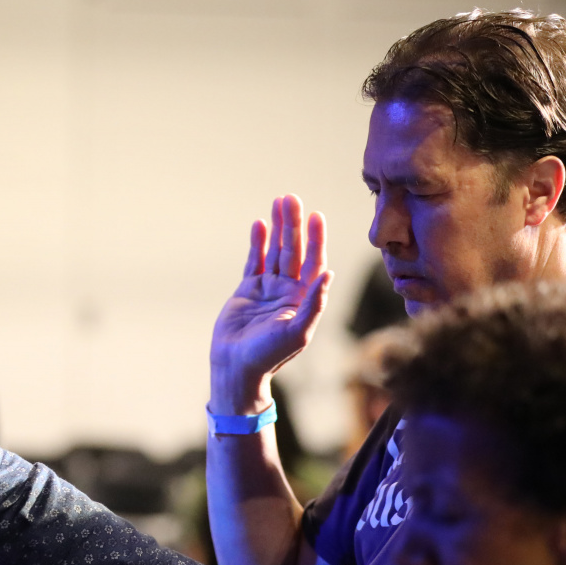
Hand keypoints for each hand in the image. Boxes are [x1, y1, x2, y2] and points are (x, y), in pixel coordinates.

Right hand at [209, 195, 331, 413]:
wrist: (236, 366)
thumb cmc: (269, 354)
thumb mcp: (297, 331)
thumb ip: (314, 303)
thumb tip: (329, 275)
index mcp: (304, 299)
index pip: (314, 262)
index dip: (316, 239)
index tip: (316, 216)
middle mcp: (289, 291)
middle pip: (294, 250)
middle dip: (294, 225)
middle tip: (291, 199)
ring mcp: (268, 289)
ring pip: (275, 251)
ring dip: (278, 228)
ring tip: (278, 203)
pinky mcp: (248, 289)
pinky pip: (255, 260)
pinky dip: (257, 243)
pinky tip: (259, 224)